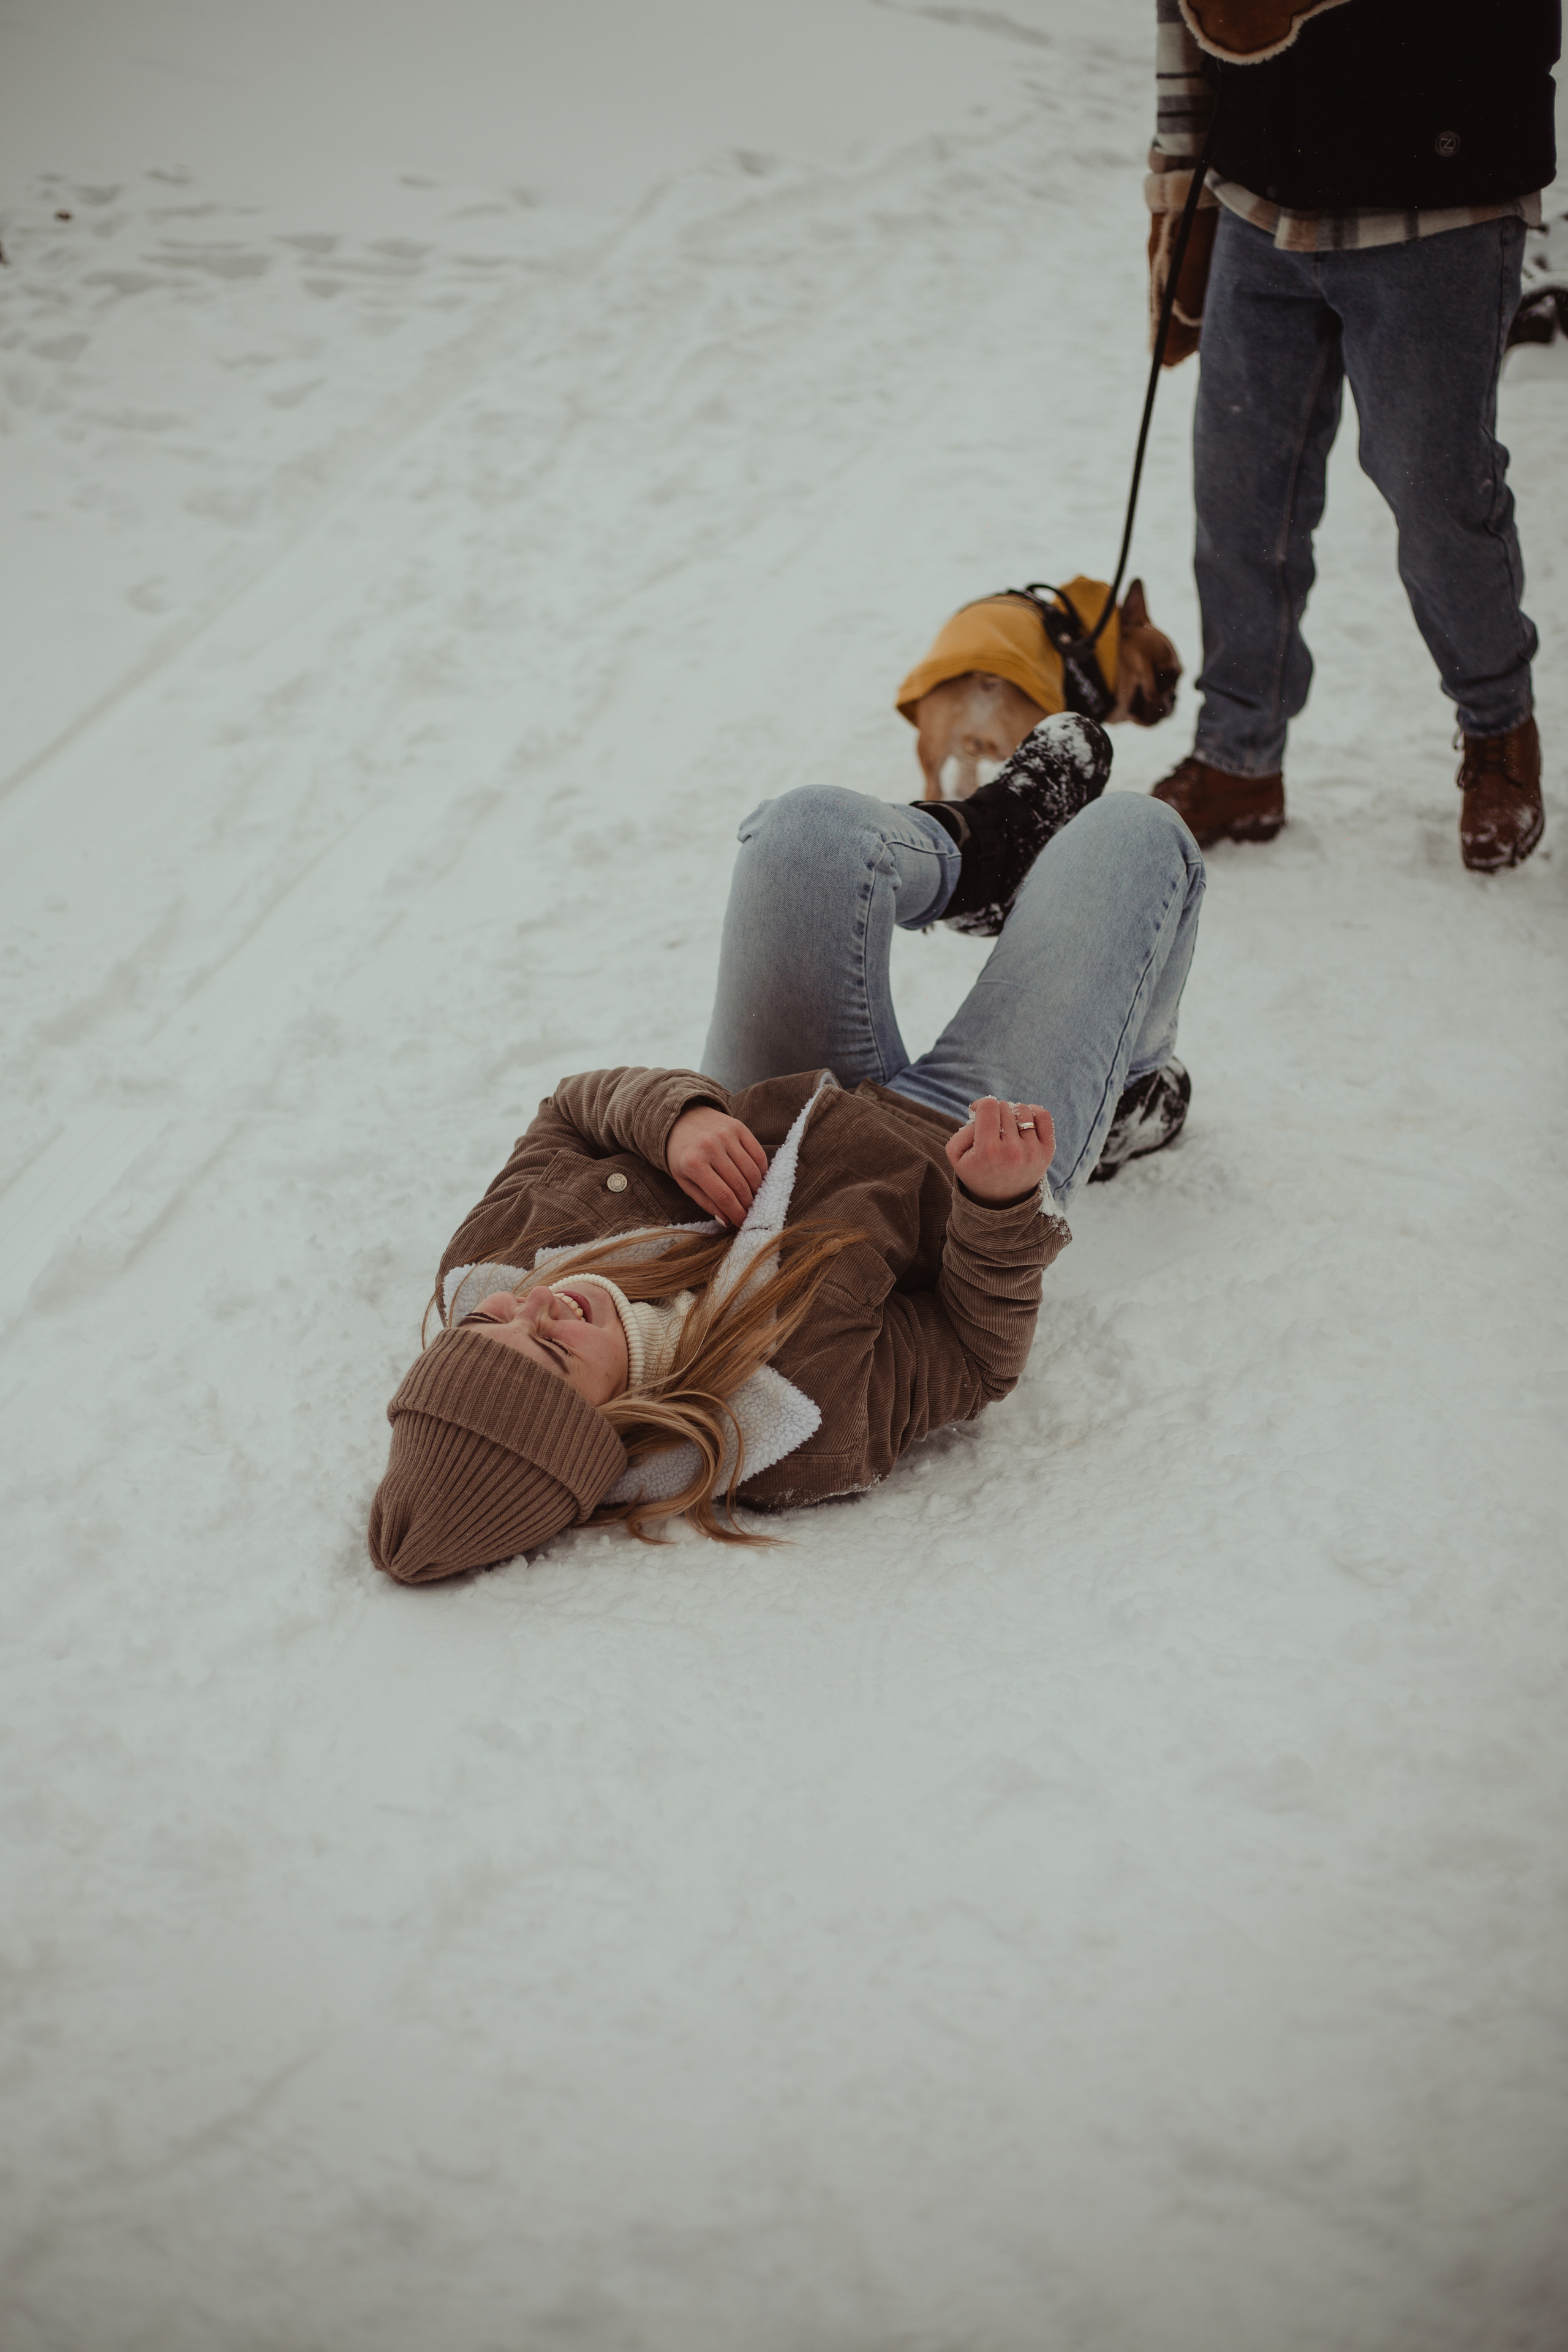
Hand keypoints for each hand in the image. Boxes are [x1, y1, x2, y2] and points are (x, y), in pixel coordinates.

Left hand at [666, 1105, 769, 1226]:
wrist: (682, 1120)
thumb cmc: (683, 1155)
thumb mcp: (685, 1181)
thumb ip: (705, 1201)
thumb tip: (726, 1220)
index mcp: (693, 1163)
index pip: (723, 1195)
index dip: (736, 1213)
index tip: (742, 1223)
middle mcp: (710, 1146)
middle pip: (739, 1185)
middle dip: (747, 1204)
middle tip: (749, 1213)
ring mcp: (726, 1135)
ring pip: (752, 1171)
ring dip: (756, 1190)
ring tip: (753, 1198)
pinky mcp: (739, 1127)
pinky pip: (758, 1154)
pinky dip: (761, 1171)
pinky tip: (757, 1181)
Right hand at [945, 1096, 1054, 1203]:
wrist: (1002, 1201)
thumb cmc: (976, 1172)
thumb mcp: (956, 1156)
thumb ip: (963, 1130)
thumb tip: (983, 1112)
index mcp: (988, 1151)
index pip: (989, 1106)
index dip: (981, 1105)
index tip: (978, 1113)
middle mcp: (1013, 1151)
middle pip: (1004, 1107)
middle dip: (995, 1113)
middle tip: (992, 1128)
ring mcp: (1033, 1151)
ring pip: (1023, 1110)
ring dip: (1012, 1114)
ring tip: (1006, 1128)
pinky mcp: (1047, 1151)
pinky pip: (1043, 1116)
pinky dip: (1034, 1112)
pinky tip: (1023, 1121)